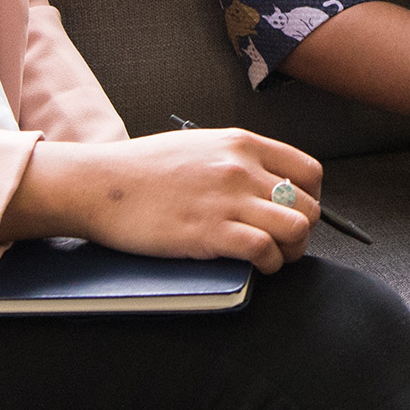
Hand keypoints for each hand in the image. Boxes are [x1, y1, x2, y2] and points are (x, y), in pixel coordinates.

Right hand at [1, 129, 322, 274]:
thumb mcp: (201, 146)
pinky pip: (266, 250)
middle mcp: (241, 167)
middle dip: (303, 231)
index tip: (295, 214)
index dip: (310, 199)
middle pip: (308, 205)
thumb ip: (238, 160)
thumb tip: (269, 185)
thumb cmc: (144, 169)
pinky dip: (269, 264)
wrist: (99, 184)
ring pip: (297, 228)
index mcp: (241, 143)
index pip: (309, 171)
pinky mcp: (210, 232)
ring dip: (292, 250)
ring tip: (274, 257)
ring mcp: (227, 199)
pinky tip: (256, 266)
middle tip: (283, 244)